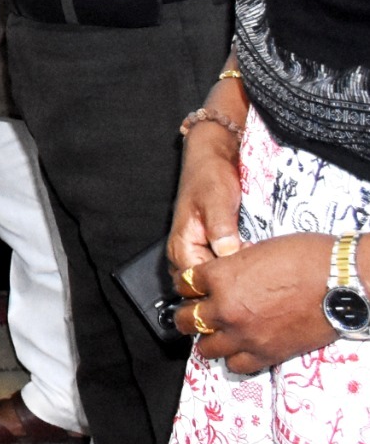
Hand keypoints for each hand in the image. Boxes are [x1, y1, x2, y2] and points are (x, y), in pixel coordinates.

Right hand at [169, 122, 245, 276]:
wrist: (216, 157)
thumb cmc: (210, 175)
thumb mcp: (216, 199)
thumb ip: (221, 228)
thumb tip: (228, 253)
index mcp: (181, 247)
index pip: (200, 282)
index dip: (226, 280)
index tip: (250, 268)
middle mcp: (188, 254)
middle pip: (208, 286)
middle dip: (234, 283)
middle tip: (259, 271)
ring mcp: (202, 253)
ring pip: (219, 280)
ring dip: (239, 277)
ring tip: (261, 267)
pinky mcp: (217, 249)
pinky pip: (228, 268)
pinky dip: (243, 268)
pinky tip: (259, 261)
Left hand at [173, 233, 338, 373]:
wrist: (341, 282)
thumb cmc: (306, 258)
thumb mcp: (257, 250)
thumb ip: (234, 265)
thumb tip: (228, 271)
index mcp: (219, 276)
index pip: (184, 284)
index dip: (188, 284)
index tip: (192, 287)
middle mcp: (225, 308)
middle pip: (186, 318)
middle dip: (188, 313)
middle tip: (195, 312)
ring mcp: (245, 334)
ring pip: (205, 347)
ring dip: (208, 338)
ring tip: (216, 332)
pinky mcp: (266, 354)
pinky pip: (235, 365)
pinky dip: (234, 357)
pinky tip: (239, 348)